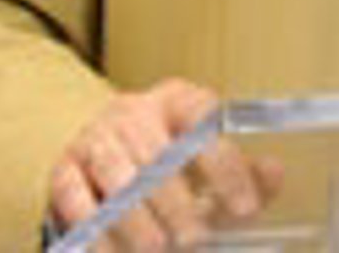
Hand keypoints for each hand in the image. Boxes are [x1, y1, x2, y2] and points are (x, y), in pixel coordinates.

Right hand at [48, 78, 277, 249]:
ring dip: (137, 219)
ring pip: (117, 177)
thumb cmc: (170, 163)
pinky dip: (96, 229)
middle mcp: (134, 112)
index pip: (203, 121)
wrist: (105, 154)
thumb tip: (275, 173)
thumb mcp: (211, 162)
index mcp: (179, 100)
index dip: (226, 165)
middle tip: (196, 239)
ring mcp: (95, 137)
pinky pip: (75, 198)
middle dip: (178, 204)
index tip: (244, 207)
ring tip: (158, 248)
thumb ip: (246, 173)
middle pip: (157, 155)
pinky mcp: (64, 168)